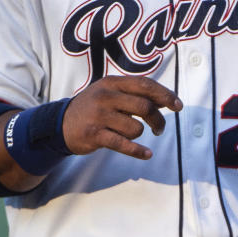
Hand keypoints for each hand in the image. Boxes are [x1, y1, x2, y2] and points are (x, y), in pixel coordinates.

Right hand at [62, 76, 182, 159]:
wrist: (59, 123)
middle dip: (158, 119)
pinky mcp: (94, 135)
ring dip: (140, 134)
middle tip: (159, 128)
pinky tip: (147, 154)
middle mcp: (105, 96)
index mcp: (112, 82)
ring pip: (135, 128)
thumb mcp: (110, 92)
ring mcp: (99, 116)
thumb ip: (134, 93)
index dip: (165, 94)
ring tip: (133, 135)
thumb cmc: (93, 107)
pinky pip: (123, 144)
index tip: (178, 105)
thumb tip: (166, 99)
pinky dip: (138, 151)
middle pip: (144, 106)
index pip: (144, 84)